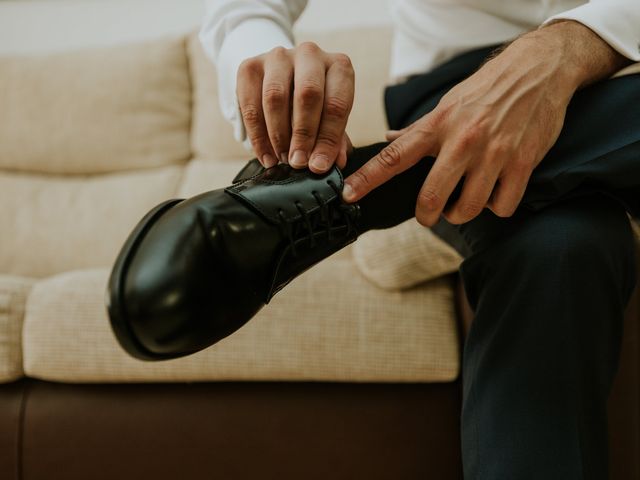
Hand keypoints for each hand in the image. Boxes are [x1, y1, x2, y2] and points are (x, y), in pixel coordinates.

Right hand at [237, 42, 354, 172]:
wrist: (283, 78)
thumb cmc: (314, 104)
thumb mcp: (329, 119)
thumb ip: (335, 140)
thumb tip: (336, 163)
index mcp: (338, 66)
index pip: (336, 103)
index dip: (328, 139)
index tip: (318, 165)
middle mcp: (310, 54)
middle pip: (307, 94)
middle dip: (302, 135)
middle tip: (298, 163)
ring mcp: (278, 56)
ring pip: (275, 97)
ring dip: (278, 135)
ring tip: (282, 160)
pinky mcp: (250, 66)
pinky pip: (250, 104)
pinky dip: (257, 136)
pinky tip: (266, 156)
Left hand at [342, 21, 629, 225]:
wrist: (540, 69)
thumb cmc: (488, 88)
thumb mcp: (448, 103)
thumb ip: (419, 129)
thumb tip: (388, 141)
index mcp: (437, 125)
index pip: (394, 156)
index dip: (368, 179)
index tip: (348, 194)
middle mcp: (462, 140)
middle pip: (431, 198)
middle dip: (426, 216)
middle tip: (430, 214)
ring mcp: (493, 153)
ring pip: (466, 209)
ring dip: (461, 213)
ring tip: (465, 199)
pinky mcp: (522, 163)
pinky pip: (501, 207)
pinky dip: (495, 206)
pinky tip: (495, 192)